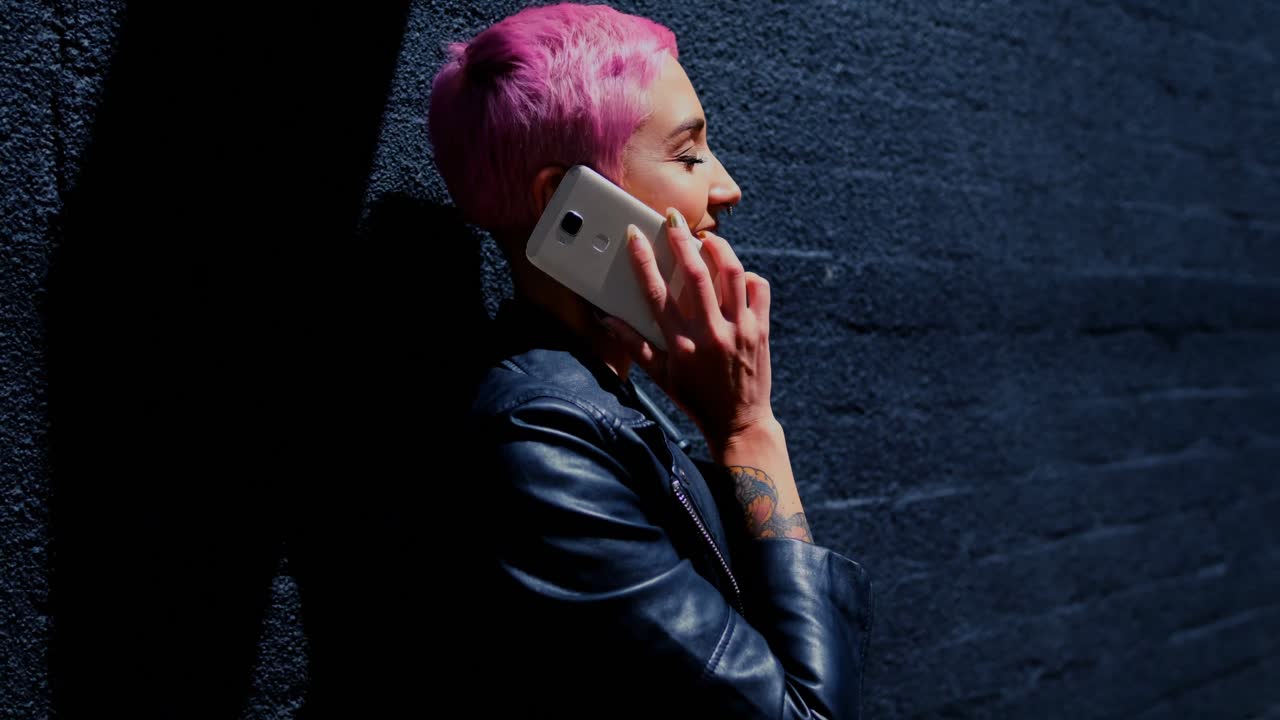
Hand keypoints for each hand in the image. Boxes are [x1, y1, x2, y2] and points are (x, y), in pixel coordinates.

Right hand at [601, 207, 775, 459]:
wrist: (739, 422)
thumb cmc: (695, 398)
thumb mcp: (660, 376)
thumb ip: (634, 345)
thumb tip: (606, 320)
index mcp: (681, 343)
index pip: (656, 292)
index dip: (642, 260)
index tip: (635, 236)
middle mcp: (710, 333)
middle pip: (694, 274)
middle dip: (680, 240)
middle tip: (672, 219)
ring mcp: (739, 329)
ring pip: (731, 274)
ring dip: (718, 249)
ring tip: (706, 238)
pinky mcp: (761, 330)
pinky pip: (759, 290)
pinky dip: (748, 275)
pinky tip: (736, 273)